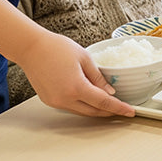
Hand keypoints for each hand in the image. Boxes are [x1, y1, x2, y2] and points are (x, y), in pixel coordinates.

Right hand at [18, 31, 134, 116]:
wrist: (31, 48)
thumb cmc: (55, 48)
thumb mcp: (85, 58)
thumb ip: (98, 78)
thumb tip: (110, 91)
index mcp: (76, 87)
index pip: (103, 103)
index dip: (119, 108)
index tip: (130, 111)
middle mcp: (64, 99)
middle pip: (93, 111)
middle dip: (110, 112)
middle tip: (123, 109)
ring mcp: (55, 101)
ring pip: (81, 111)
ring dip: (96, 109)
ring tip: (110, 104)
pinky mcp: (49, 100)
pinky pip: (70, 107)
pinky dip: (83, 105)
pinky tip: (91, 98)